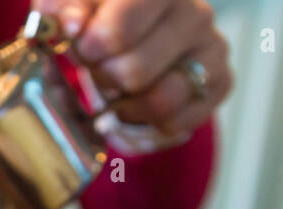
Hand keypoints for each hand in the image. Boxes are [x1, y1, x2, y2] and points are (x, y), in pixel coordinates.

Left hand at [34, 0, 231, 138]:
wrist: (140, 38)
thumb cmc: (104, 18)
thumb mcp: (74, 6)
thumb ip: (62, 7)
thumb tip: (64, 22)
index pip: (122, 25)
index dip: (92, 46)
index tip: (82, 48)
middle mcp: (196, 11)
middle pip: (133, 71)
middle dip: (104, 79)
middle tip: (98, 70)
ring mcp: (213, 47)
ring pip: (161, 100)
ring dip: (126, 106)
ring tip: (118, 91)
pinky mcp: (221, 82)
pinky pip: (177, 121)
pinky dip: (149, 123)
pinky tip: (140, 103)